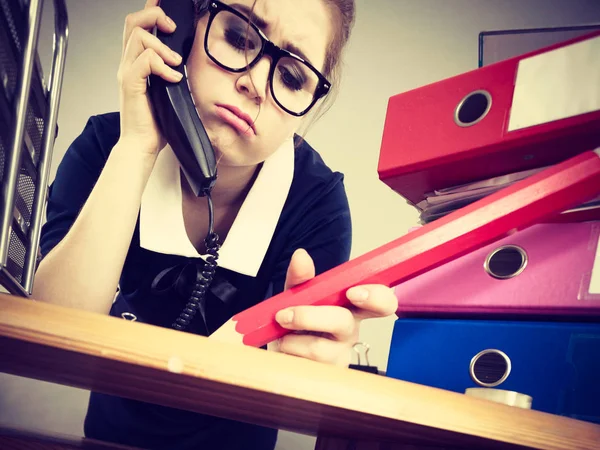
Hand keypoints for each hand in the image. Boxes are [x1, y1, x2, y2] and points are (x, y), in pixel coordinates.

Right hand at [117, 0, 182, 154]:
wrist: (141, 145)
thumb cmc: (155, 123)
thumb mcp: (168, 92)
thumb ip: (172, 73)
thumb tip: (185, 61)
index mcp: (135, 63)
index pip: (137, 27)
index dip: (150, 9)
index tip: (163, 2)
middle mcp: (127, 64)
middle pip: (132, 22)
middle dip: (155, 16)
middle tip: (172, 29)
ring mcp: (127, 72)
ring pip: (139, 36)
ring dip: (163, 46)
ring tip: (175, 65)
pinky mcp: (130, 83)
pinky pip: (145, 60)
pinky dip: (163, 66)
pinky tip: (173, 79)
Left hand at [270, 249, 397, 366]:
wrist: (281, 354)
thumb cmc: (297, 323)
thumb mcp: (297, 296)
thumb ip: (300, 277)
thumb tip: (300, 256)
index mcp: (351, 307)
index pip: (381, 301)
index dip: (376, 297)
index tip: (353, 292)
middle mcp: (350, 331)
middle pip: (345, 323)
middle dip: (311, 317)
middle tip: (286, 314)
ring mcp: (339, 356)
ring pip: (319, 348)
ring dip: (290, 338)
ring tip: (280, 333)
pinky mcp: (325, 376)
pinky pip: (303, 365)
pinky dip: (286, 353)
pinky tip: (284, 350)